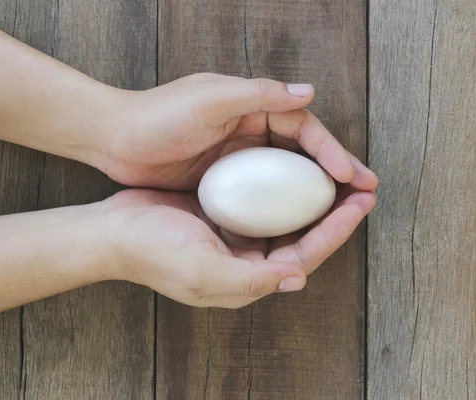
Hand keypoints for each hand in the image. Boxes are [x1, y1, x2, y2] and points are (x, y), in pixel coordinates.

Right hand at [100, 187, 375, 308]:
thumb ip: (252, 280)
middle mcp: (250, 260)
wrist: (112, 231)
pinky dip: (285, 187)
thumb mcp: (203, 272)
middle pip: (304, 237)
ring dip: (315, 198)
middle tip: (363, 187)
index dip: (337, 231)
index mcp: (250, 277)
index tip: (360, 203)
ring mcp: (237, 237)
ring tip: (341, 175)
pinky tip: (297, 167)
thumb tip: (298, 279)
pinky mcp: (225, 215)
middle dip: (335, 214)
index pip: (306, 256)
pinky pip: (265, 201)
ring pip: (288, 218)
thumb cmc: (154, 252)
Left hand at [101, 73, 378, 190]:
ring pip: (287, 178)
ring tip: (341, 216)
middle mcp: (251, 131)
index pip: (304, 129)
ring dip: (314, 196)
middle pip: (303, 155)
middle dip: (335, 174)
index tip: (352, 177)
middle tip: (364, 197)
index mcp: (253, 107)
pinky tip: (298, 226)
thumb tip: (309, 93)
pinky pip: (263, 196)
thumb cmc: (158, 116)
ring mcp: (239, 158)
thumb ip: (259, 94)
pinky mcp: (224, 181)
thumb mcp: (210, 100)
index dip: (332, 152)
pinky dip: (284, 208)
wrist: (113, 139)